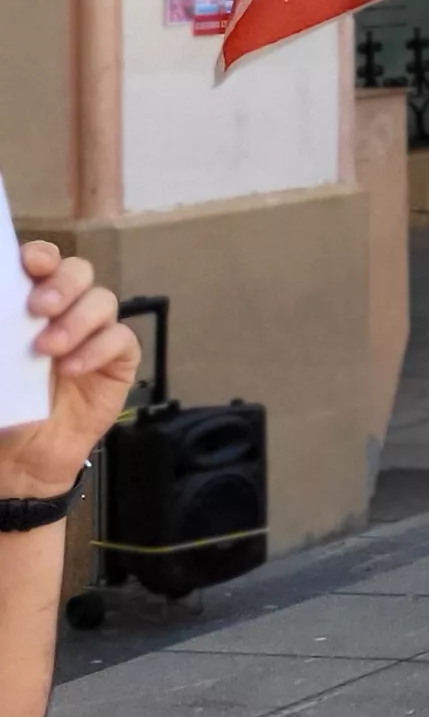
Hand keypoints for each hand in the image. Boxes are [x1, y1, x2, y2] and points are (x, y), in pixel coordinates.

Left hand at [0, 246, 132, 499]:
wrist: (19, 460)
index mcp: (26, 305)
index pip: (40, 265)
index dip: (40, 256)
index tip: (29, 263)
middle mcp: (63, 312)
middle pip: (79, 272)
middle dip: (63, 282)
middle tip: (39, 307)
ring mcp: (92, 335)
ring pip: (103, 301)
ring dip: (78, 319)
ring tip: (49, 349)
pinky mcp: (117, 362)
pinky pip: (121, 340)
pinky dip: (99, 349)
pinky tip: (73, 369)